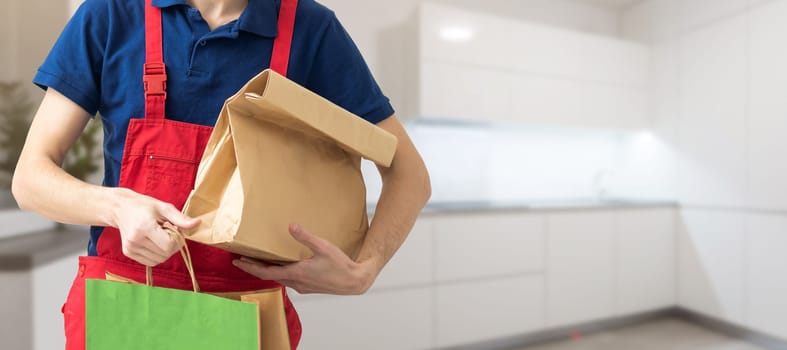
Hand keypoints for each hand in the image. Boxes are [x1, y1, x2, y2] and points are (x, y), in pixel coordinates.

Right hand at [111, 188, 200, 266]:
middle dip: (173, 245)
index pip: (169, 245)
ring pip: (159, 260)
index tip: (175, 230)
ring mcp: (130, 248)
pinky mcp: (128, 253)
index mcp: (144, 227)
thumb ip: (181, 218)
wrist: (121, 208)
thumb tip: (198, 223)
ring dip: (165, 251)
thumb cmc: (144, 206)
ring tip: (159, 236)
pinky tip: (154, 242)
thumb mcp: (164, 208)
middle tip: (168, 232)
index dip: (178, 240)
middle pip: (165, 254)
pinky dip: (157, 255)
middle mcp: (135, 240)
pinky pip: (151, 262)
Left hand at [232, 224, 382, 294]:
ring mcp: (302, 286)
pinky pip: (288, 280)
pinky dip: (279, 273)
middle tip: (242, 261)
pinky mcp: (308, 287)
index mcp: (296, 273)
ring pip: (279, 279)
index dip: (250, 267)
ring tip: (258, 262)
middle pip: (269, 276)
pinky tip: (282, 267)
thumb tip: (291, 226)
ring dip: (267, 271)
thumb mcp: (323, 247)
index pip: (266, 272)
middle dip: (254, 268)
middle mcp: (296, 282)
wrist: (354, 281)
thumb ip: (306, 237)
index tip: (237, 262)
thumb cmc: (340, 265)